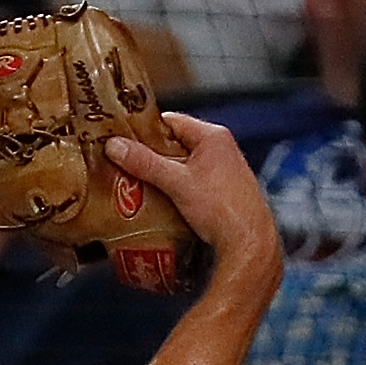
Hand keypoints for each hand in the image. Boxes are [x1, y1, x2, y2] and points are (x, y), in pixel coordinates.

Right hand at [107, 113, 277, 293]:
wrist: (249, 243)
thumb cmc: (223, 209)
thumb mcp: (177, 182)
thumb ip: (145, 163)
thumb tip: (117, 146)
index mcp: (213, 137)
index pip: (171, 121)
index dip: (145, 129)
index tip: (124, 138)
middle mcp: (221, 150)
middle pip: (174, 144)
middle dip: (150, 155)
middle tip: (125, 164)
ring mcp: (222, 171)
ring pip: (181, 166)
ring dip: (161, 174)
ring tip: (137, 183)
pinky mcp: (221, 192)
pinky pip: (190, 183)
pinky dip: (174, 188)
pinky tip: (159, 200)